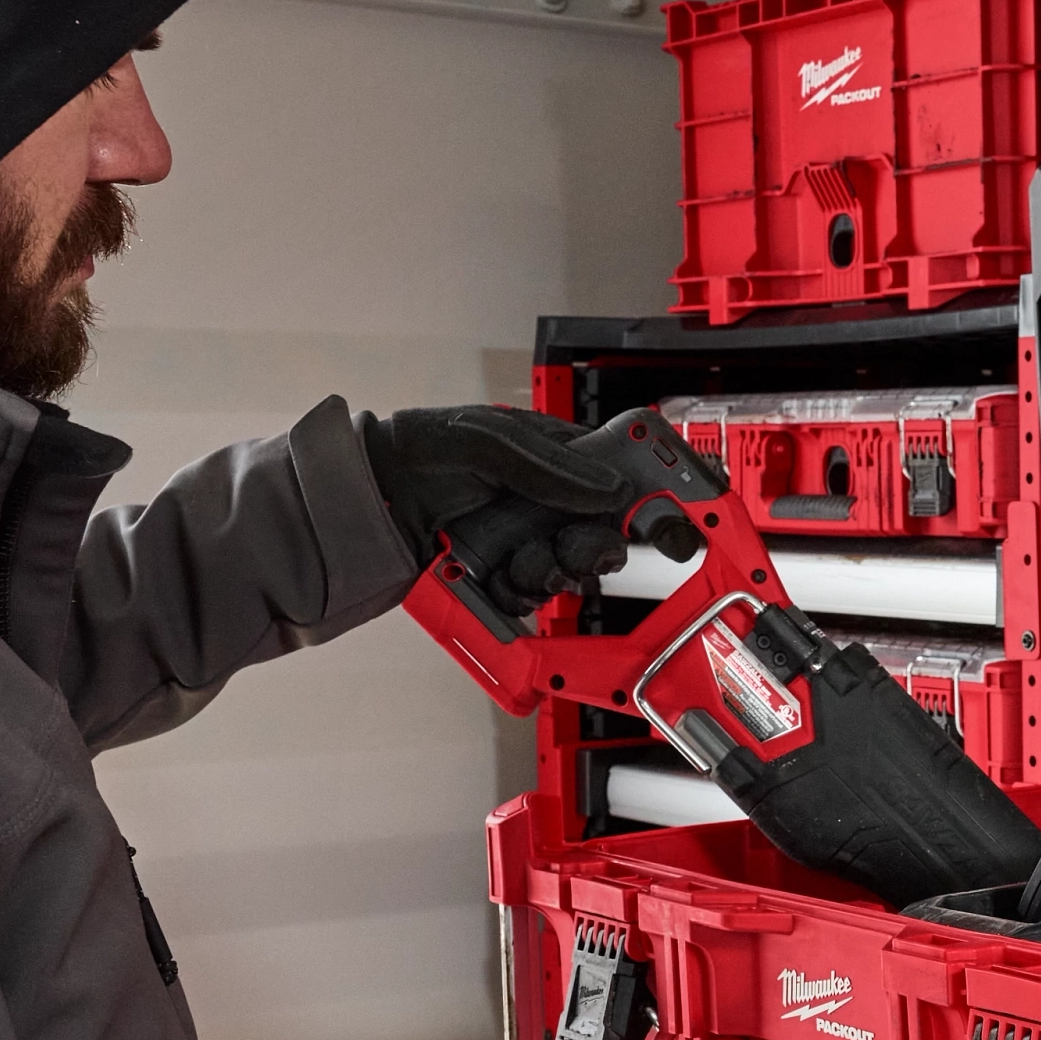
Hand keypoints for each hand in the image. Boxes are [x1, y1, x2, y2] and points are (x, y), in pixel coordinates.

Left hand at [361, 404, 710, 618]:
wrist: (366, 500)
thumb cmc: (419, 450)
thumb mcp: (486, 439)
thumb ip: (548, 463)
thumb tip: (608, 485)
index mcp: (558, 460)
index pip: (623, 481)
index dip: (652, 505)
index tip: (674, 526)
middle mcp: (548, 505)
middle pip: (604, 539)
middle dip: (593, 550)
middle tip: (575, 548)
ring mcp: (526, 543)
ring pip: (569, 575)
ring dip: (548, 573)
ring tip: (516, 559)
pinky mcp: (503, 578)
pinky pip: (531, 600)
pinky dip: (517, 594)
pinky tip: (495, 576)